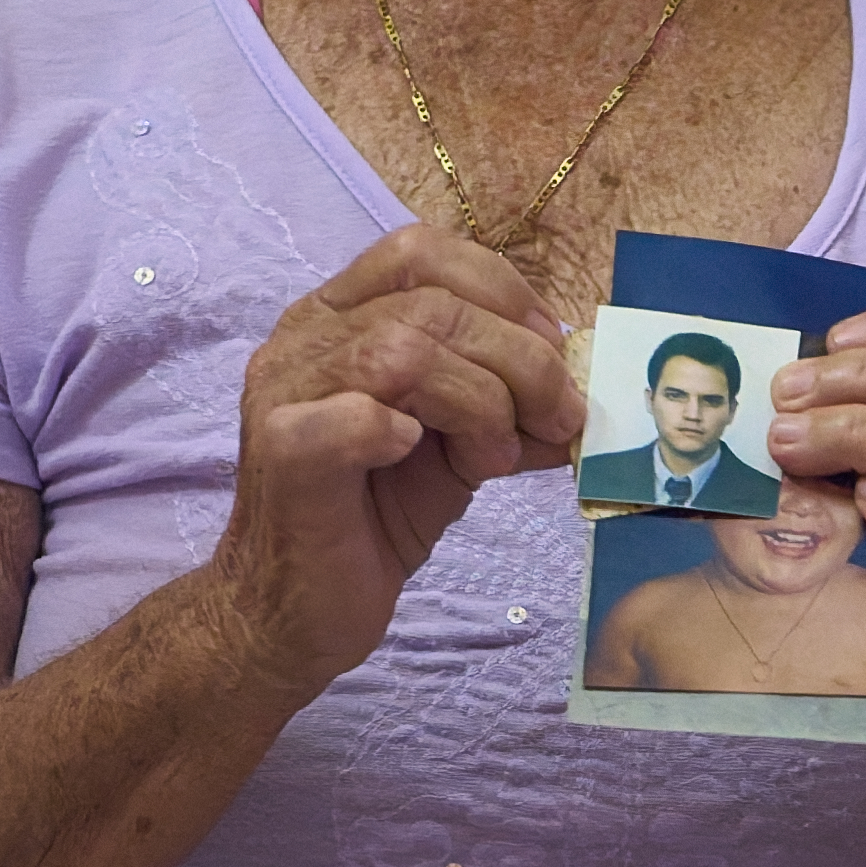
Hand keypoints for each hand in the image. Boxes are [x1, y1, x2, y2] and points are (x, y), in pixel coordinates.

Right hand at [204, 228, 577, 694]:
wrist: (298, 612)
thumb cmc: (374, 520)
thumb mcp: (460, 450)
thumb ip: (511, 409)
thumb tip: (582, 394)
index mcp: (341, 317)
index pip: (421, 254)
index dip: (502, 290)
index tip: (554, 350)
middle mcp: (303, 338)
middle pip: (428, 304)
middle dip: (517, 360)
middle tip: (555, 420)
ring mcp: (283, 390)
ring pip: (400, 352)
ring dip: (478, 401)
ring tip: (494, 457)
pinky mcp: (283, 452)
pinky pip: (355, 416)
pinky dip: (403, 432)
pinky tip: (415, 458)